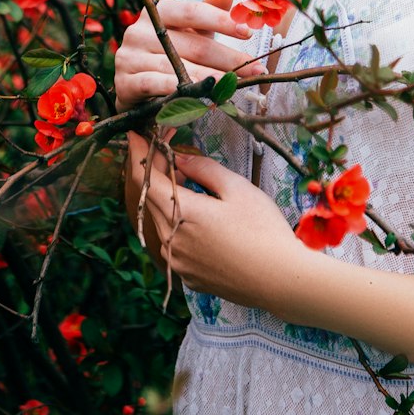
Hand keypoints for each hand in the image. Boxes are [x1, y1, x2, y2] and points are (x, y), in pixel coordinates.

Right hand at [114, 0, 262, 112]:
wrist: (134, 88)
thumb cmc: (168, 53)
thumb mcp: (190, 31)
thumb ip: (208, 10)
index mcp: (157, 12)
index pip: (192, 11)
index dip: (221, 20)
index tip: (248, 33)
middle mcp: (139, 30)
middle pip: (192, 44)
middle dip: (228, 57)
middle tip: (255, 69)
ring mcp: (129, 56)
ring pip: (178, 66)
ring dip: (210, 78)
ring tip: (235, 85)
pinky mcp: (124, 83)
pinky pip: (157, 85)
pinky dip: (181, 89)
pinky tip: (202, 96)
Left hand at [139, 141, 304, 310]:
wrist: (279, 279)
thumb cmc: (262, 230)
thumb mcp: (236, 188)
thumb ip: (203, 169)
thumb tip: (180, 160)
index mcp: (181, 214)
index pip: (146, 179)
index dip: (138, 154)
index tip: (134, 135)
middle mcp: (171, 241)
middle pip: (152, 199)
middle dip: (157, 172)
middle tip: (170, 150)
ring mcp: (177, 262)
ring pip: (162, 221)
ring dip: (168, 198)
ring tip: (187, 180)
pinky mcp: (188, 276)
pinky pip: (173, 241)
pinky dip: (178, 222)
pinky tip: (199, 215)